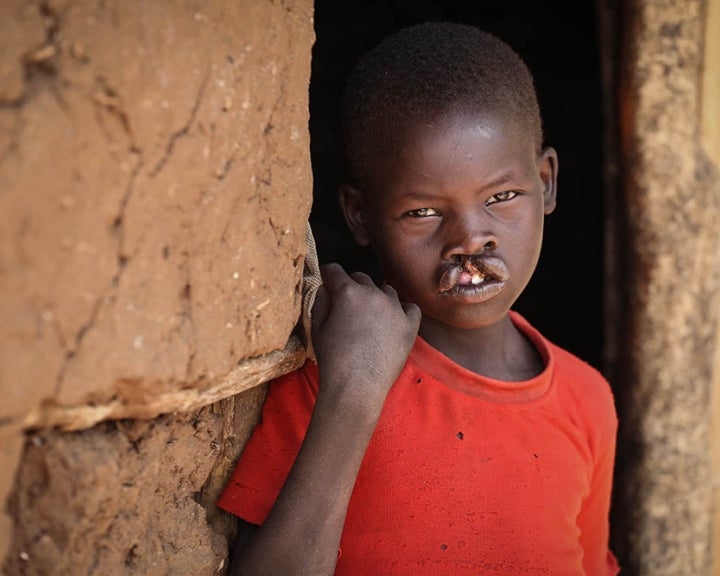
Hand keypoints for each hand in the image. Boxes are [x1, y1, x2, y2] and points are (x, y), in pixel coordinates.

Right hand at [311, 263, 420, 409]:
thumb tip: (325, 289)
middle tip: (346, 302)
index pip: (335, 271)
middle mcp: (373, 293)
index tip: (326, 279)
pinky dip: (401, 310)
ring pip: (386, 290)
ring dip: (376, 296)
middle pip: (361, 278)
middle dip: (351, 285)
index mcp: (348, 292)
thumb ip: (320, 302)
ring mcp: (395, 308)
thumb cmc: (333, 359)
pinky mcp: (410, 324)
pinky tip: (393, 320)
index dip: (327, 274)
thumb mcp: (317, 328)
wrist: (357, 386)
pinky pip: (409, 307)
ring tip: (370, 314)